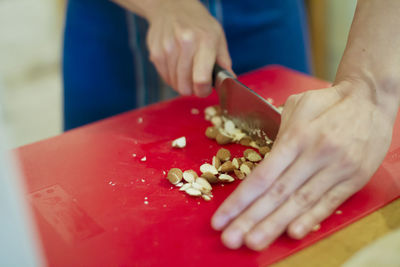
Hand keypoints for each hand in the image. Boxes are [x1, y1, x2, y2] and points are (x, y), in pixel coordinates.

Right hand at [145, 0, 231, 96]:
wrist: (172, 6)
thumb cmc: (199, 24)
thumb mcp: (217, 37)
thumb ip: (224, 62)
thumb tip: (230, 83)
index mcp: (205, 41)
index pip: (201, 79)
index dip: (203, 91)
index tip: (205, 89)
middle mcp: (185, 43)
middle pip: (185, 86)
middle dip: (192, 89)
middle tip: (196, 80)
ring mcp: (167, 48)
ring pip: (174, 83)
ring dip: (181, 82)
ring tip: (187, 69)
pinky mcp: (155, 53)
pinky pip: (165, 77)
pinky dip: (171, 77)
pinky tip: (176, 65)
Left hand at [211, 81, 396, 249]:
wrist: (371, 99)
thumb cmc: (328, 103)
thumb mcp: (298, 106)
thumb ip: (279, 134)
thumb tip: (263, 161)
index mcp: (297, 136)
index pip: (262, 175)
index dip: (240, 200)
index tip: (220, 218)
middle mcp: (315, 155)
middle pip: (278, 193)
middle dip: (251, 219)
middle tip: (230, 239)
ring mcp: (336, 169)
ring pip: (301, 202)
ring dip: (275, 225)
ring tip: (254, 242)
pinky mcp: (354, 179)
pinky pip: (330, 202)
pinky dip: (311, 218)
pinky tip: (292, 233)